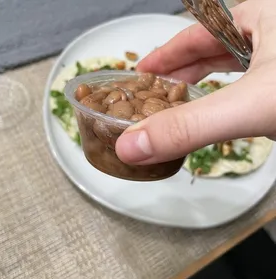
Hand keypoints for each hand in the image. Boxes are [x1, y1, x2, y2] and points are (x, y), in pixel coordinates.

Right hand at [116, 0, 275, 164]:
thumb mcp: (246, 106)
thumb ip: (189, 126)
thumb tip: (132, 145)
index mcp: (261, 16)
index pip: (196, 34)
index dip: (165, 54)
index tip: (141, 71)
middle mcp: (273, 32)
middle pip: (213, 49)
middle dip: (182, 71)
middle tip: (155, 91)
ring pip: (234, 65)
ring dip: (206, 83)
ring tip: (181, 100)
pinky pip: (252, 84)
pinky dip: (232, 97)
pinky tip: (225, 109)